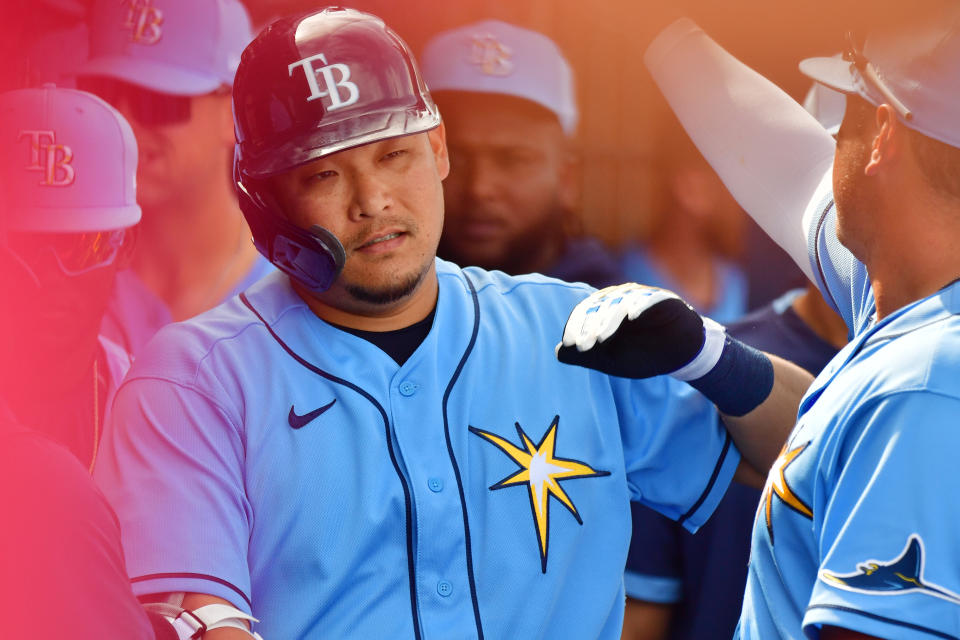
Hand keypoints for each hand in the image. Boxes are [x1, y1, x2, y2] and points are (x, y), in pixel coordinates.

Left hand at [556, 283, 718, 378]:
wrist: (679, 355)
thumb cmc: (640, 354)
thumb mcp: (610, 360)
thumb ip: (585, 356)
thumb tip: (557, 353)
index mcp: (603, 308)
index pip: (584, 313)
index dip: (575, 328)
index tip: (571, 346)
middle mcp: (620, 297)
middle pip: (599, 307)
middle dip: (590, 327)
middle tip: (584, 347)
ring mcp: (641, 295)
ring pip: (620, 302)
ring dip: (609, 320)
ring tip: (602, 339)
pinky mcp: (663, 298)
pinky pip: (650, 298)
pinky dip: (641, 305)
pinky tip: (633, 317)